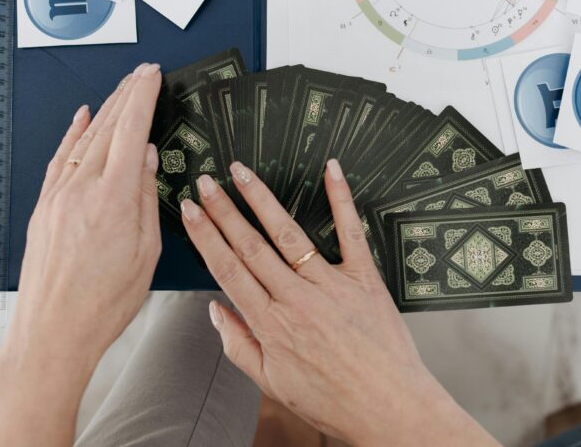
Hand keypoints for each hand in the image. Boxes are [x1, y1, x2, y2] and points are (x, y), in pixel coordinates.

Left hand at [0, 63, 162, 446]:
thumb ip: (144, 197)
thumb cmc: (101, 303)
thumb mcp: (145, 252)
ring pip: (84, 140)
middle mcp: (80, 189)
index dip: (143, 97)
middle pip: (107, 127)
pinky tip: (82, 120)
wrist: (52, 332)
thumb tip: (144, 158)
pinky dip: (73, 135)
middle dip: (127, 94)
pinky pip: (60, 158)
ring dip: (105, 110)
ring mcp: (58, 196)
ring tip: (122, 89)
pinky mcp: (44, 207)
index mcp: (112, 198)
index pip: (130, 131)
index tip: (152, 76)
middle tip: (142, 73)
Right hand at [180, 159, 498, 446]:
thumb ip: (238, 345)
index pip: (228, 270)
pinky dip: (341, 199)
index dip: (206, 237)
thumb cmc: (335, 401)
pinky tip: (331, 171)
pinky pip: (351, 232)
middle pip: (251, 246)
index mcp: (272, 324)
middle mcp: (297, 299)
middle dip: (224, 210)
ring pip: (288, 233)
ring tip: (243, 173)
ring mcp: (331, 285)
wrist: (389, 409)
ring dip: (262, 199)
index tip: (191, 213)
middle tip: (207, 182)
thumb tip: (216, 311)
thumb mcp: (273, 383)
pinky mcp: (363, 278)